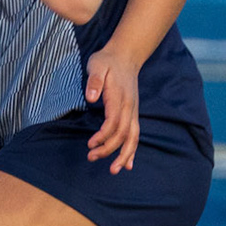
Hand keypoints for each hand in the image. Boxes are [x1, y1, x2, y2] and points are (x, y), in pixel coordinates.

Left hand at [83, 43, 140, 172]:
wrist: (126, 56)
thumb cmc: (107, 61)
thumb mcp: (97, 64)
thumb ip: (94, 80)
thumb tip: (91, 97)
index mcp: (119, 98)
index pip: (114, 122)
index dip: (103, 136)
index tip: (90, 144)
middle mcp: (130, 107)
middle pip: (123, 134)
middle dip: (110, 149)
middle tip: (92, 158)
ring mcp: (133, 111)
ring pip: (133, 138)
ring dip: (124, 155)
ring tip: (114, 170)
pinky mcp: (133, 113)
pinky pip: (135, 135)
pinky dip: (132, 150)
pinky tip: (127, 164)